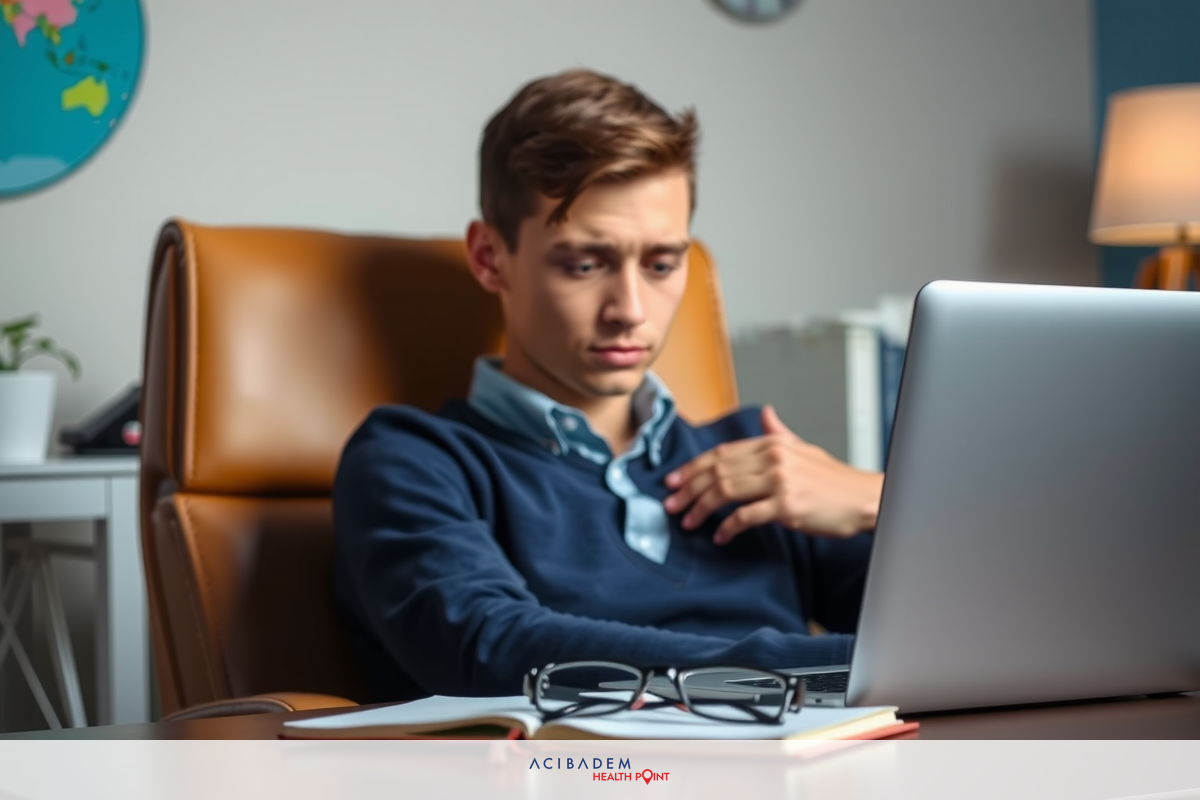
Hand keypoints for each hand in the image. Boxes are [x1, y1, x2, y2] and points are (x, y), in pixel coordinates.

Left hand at [663, 406, 883, 544]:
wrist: (864, 500)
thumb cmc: (834, 480)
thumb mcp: (804, 449)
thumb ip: (779, 433)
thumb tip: (765, 413)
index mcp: (773, 443)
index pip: (722, 453)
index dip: (693, 467)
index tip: (675, 480)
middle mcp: (773, 458)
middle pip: (717, 471)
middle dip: (688, 488)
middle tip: (671, 503)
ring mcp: (779, 481)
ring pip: (724, 492)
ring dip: (700, 508)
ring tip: (688, 522)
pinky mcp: (786, 506)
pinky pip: (745, 517)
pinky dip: (727, 528)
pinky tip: (719, 536)